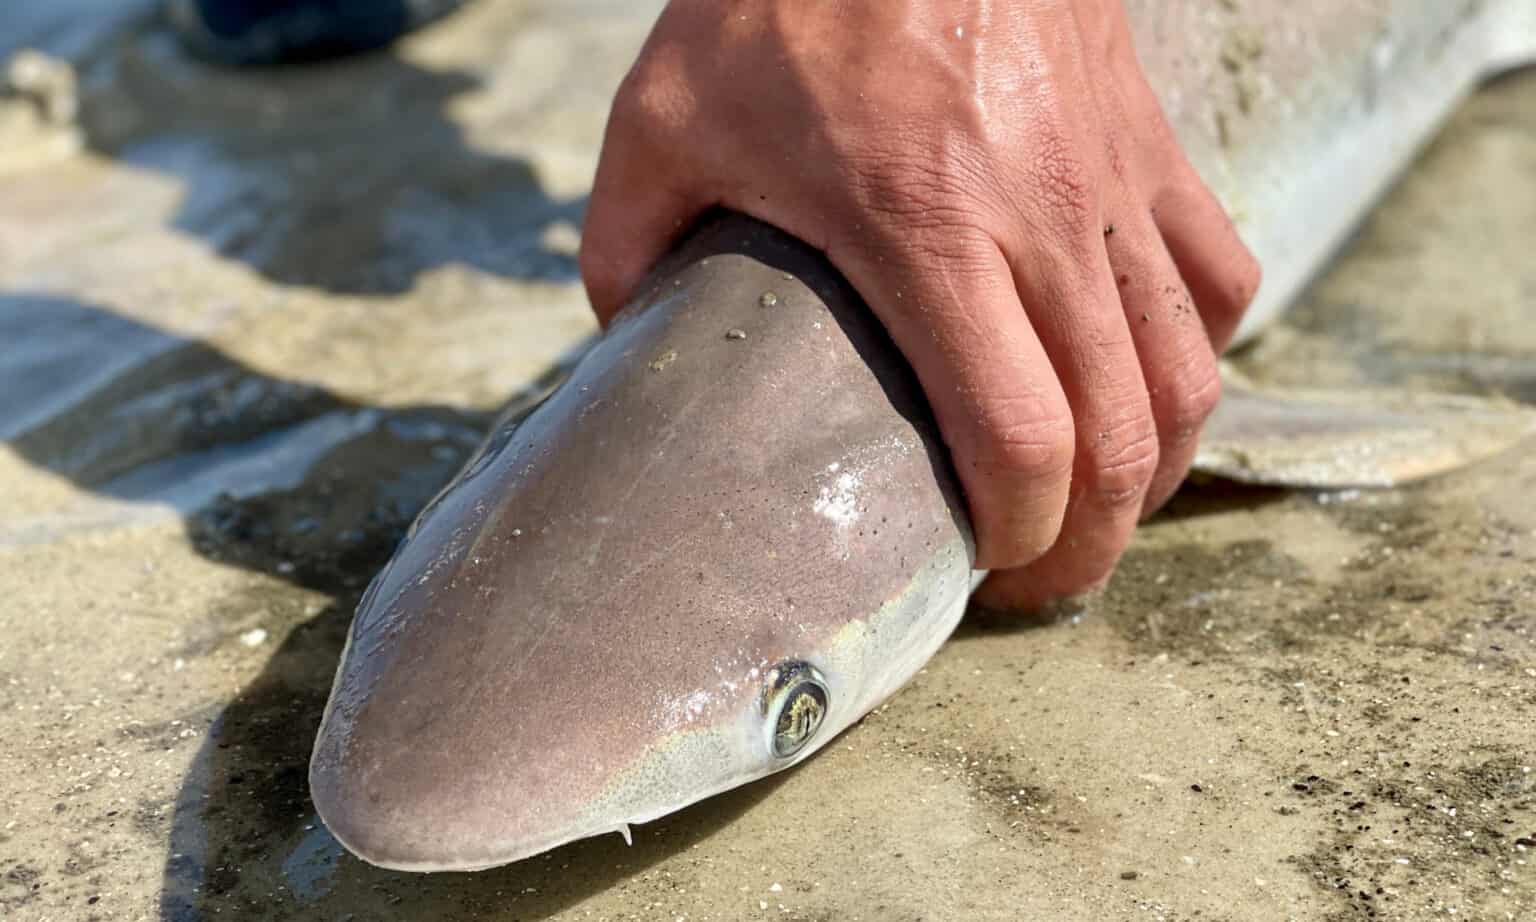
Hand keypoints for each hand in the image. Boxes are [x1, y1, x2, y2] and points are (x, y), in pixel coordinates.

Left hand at [580, 0, 1259, 609]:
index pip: (1020, 435)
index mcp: (927, 232)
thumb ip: (628, 241)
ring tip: (1106, 503)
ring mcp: (1114, 180)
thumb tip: (623, 334)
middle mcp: (1043, 220)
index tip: (988, 567)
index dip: (1020, 534)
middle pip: (1124, 433)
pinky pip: (1217, 271)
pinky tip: (1151, 374)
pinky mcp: (1148, 142)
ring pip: (1190, 368)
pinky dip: (1199, 346)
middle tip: (1046, 578)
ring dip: (1159, 464)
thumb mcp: (664, 116)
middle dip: (1094, 538)